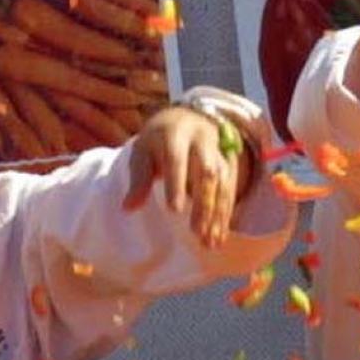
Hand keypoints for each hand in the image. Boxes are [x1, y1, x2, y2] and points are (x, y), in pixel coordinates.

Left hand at [124, 104, 252, 248]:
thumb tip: (127, 208)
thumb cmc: (158, 141)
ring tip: (209, 241)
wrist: (187, 118)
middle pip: (206, 171)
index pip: (177, 159)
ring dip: (217, 213)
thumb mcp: (143, 153)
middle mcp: (202, 140)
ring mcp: (219, 151)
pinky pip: (231, 189)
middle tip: (196, 231)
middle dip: (203, 203)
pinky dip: (225, 214)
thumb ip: (138, 179)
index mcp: (175, 134)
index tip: (174, 210)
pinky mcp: (230, 163)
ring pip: (223, 183)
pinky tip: (219, 236)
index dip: (177, 184)